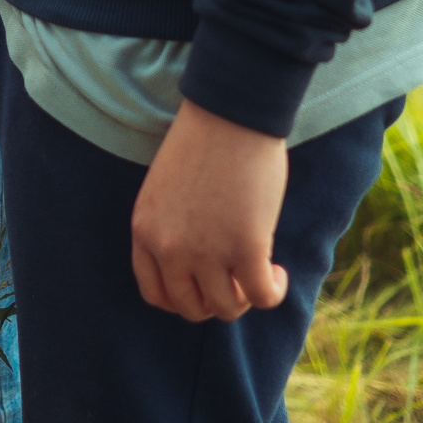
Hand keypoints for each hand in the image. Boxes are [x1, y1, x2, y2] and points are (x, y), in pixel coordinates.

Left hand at [130, 101, 290, 320]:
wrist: (229, 114)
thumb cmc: (202, 142)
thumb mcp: (165, 191)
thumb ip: (170, 229)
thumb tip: (196, 268)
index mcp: (144, 230)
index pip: (155, 294)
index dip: (183, 298)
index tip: (204, 284)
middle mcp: (169, 247)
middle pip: (190, 307)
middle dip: (216, 300)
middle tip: (236, 279)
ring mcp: (206, 251)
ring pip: (226, 308)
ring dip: (245, 298)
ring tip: (259, 271)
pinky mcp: (246, 248)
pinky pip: (262, 297)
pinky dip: (273, 291)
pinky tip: (278, 270)